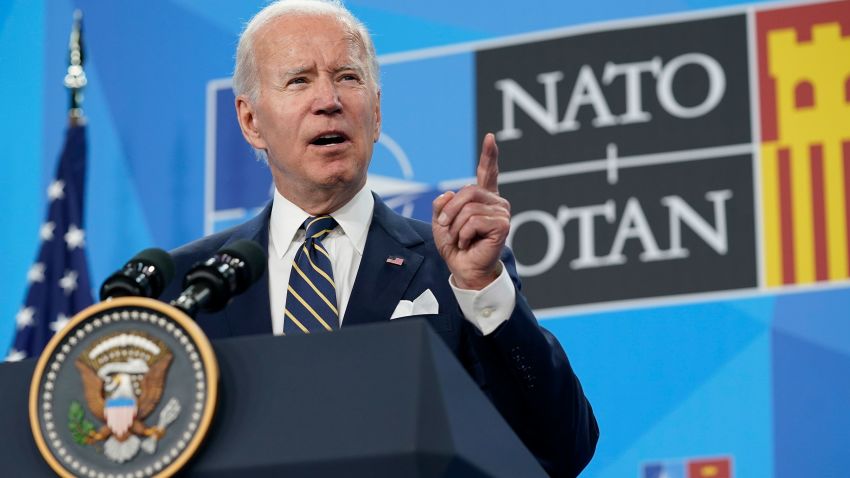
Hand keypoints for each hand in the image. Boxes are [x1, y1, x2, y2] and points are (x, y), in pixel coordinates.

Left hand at [432, 133, 510, 289]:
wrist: (464, 268)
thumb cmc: (455, 246)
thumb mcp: (441, 221)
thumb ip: (442, 204)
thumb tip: (449, 194)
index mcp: (482, 198)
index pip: (487, 172)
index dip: (489, 155)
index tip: (490, 137)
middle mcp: (495, 202)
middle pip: (467, 191)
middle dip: (450, 211)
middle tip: (446, 228)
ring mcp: (501, 212)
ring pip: (469, 208)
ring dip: (456, 227)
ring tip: (460, 239)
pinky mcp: (502, 225)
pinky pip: (474, 221)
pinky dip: (464, 234)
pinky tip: (468, 243)